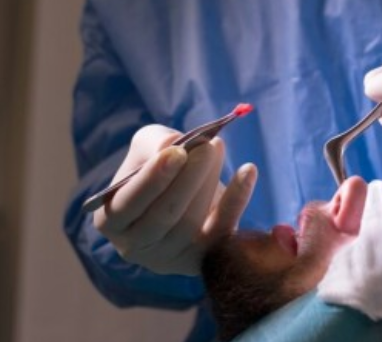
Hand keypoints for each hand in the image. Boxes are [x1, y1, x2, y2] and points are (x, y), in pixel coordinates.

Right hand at [93, 124, 255, 275]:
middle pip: (163, 216)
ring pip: (191, 224)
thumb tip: (174, 146)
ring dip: (208, 183)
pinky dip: (237, 200)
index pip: (129, 202)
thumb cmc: (158, 168)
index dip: (153, 178)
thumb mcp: (148, 148)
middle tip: (208, 146)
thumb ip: (155, 143)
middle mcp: (135, 246)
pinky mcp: (201, 259)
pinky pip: (222, 232)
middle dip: (189, 179)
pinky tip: (248, 171)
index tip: (178, 151)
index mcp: (112, 219)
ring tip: (216, 149)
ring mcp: (168, 258)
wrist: (183, 191)